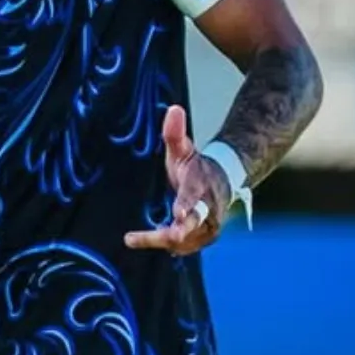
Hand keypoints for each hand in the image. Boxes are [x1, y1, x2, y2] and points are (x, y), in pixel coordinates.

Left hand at [124, 105, 232, 255]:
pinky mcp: (204, 237)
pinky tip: (144, 242)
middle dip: (177, 233)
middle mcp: (209, 208)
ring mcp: (209, 225)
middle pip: (193, 225)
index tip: (178, 214)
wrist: (221, 182)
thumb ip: (175, 133)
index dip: (186, 205)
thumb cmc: (195, 166)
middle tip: (154, 238)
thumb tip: (173, 108)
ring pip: (188, 240)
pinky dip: (170, 246)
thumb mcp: (183, 149)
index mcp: (200, 184)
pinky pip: (186, 246)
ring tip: (133, 238)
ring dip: (163, 241)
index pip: (193, 195)